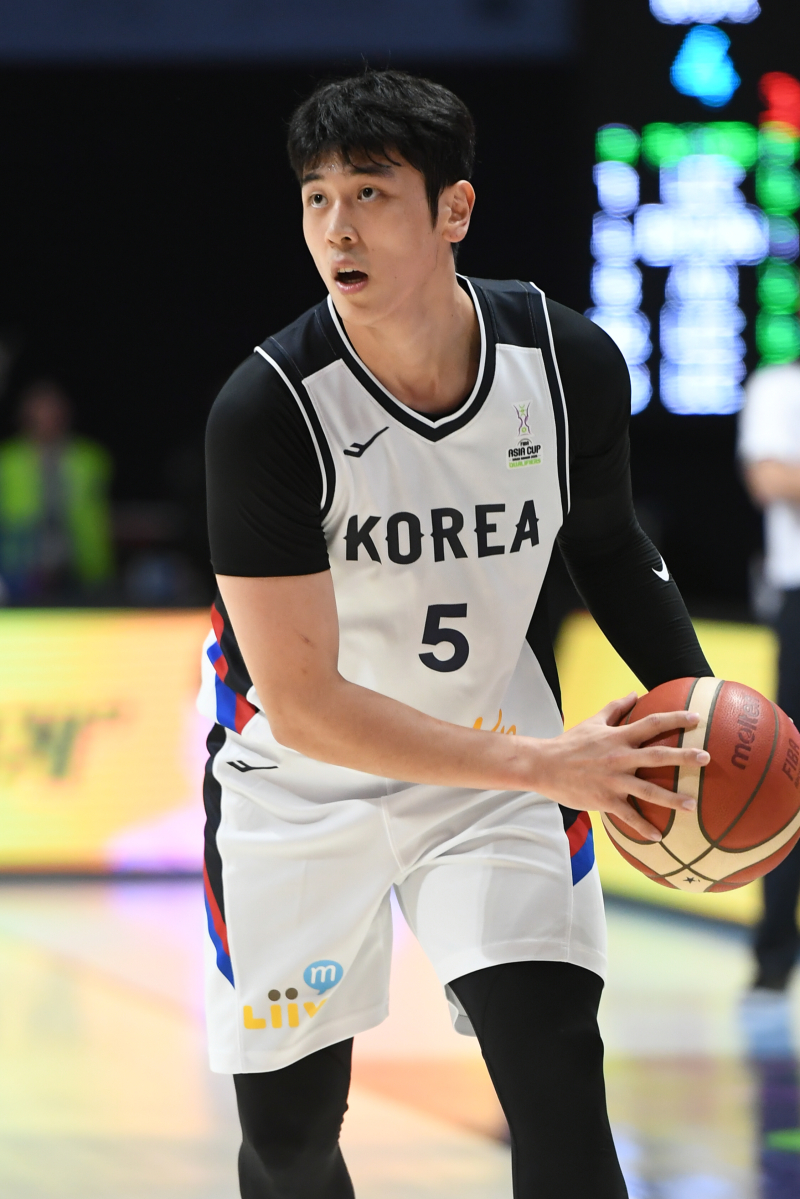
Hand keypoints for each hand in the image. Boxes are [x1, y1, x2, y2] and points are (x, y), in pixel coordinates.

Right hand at [529, 692, 708, 840]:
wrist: (543, 766)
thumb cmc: (569, 743)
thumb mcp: (592, 722)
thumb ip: (615, 708)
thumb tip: (635, 694)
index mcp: (618, 737)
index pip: (652, 724)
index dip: (675, 719)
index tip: (696, 718)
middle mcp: (619, 758)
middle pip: (658, 756)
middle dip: (684, 757)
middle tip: (707, 758)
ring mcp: (613, 781)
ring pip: (648, 790)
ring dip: (673, 798)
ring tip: (694, 805)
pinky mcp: (604, 800)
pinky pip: (628, 816)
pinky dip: (643, 827)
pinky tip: (657, 837)